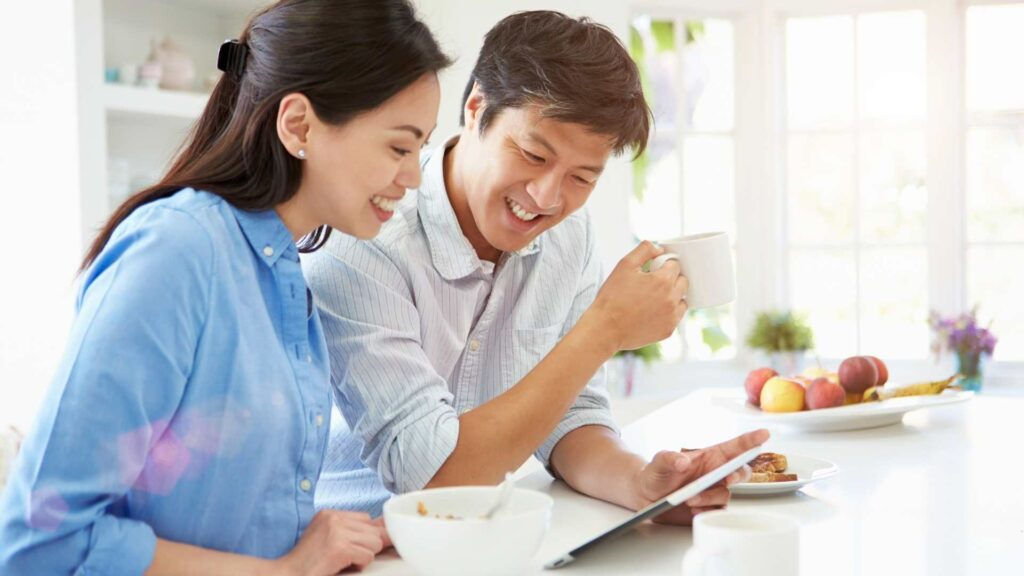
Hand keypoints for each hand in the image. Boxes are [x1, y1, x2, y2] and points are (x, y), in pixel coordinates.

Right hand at [274, 510, 388, 575]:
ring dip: (363, 556)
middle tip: (348, 557)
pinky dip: (359, 565)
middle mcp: (333, 518)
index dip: (366, 536)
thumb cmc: (308, 562)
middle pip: (374, 529)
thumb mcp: (327, 537)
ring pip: (375, 542)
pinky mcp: (339, 548)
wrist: (288, 574)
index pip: (366, 518)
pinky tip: (342, 566)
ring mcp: (336, 532)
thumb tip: (385, 528)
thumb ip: (351, 530)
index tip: (355, 547)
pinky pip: (368, 556)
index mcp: (329, 514)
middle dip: (367, 546)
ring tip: (344, 562)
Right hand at [586, 241, 688, 351]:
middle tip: (652, 284)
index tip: (653, 271)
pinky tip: (652, 312)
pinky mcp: (668, 330)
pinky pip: (676, 316)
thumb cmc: (613, 296)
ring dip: (673, 296)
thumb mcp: (624, 265)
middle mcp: (671, 299)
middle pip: (683, 282)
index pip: (675, 265)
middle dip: (671, 279)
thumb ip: (644, 250)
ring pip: (682, 300)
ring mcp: (671, 316)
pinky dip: (668, 312)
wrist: (605, 328)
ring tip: (653, 298)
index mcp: (663, 281)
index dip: (663, 266)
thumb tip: (659, 249)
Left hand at [630, 429, 768, 524]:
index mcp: (709, 456)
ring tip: (689, 499)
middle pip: (741, 471)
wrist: (646, 496)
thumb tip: (682, 461)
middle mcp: (715, 472)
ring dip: (710, 497)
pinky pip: (717, 512)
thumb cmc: (656, 474)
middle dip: (739, 474)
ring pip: (726, 494)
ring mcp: (713, 491)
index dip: (750, 440)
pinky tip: (693, 510)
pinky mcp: (709, 508)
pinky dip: (706, 511)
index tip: (764, 434)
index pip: (734, 446)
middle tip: (728, 479)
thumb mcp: (659, 462)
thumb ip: (669, 458)